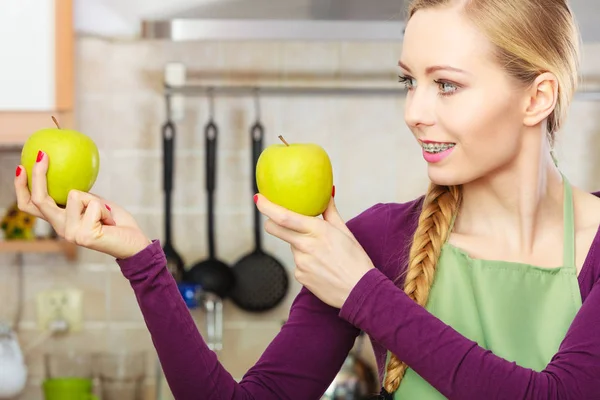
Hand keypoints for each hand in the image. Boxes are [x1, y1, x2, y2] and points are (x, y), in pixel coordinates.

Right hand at [14, 151, 151, 258]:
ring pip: (74, 195)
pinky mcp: (83, 235)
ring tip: (104, 214)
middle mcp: (60, 228)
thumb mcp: (93, 203)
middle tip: (43, 155)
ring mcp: (70, 233)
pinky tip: (109, 222)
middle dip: (38, 175)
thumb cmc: (115, 222)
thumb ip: (78, 195)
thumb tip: (67, 168)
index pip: (31, 206)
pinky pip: (92, 204)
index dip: (21, 187)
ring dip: (94, 200)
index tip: (21, 166)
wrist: (133, 243)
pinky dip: (105, 209)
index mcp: (60, 221)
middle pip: (40, 200)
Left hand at [255, 193, 374, 308]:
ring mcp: (300, 263)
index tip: (258, 198)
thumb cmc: (356, 260)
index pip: (284, 216)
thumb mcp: (345, 232)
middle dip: (271, 221)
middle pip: (275, 229)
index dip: (267, 206)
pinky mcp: (300, 276)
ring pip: (291, 246)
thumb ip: (330, 212)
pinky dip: (306, 261)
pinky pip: (297, 263)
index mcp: (318, 231)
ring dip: (300, 244)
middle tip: (275, 218)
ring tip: (322, 253)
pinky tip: (322, 267)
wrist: (360, 291)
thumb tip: (327, 193)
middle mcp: (306, 246)